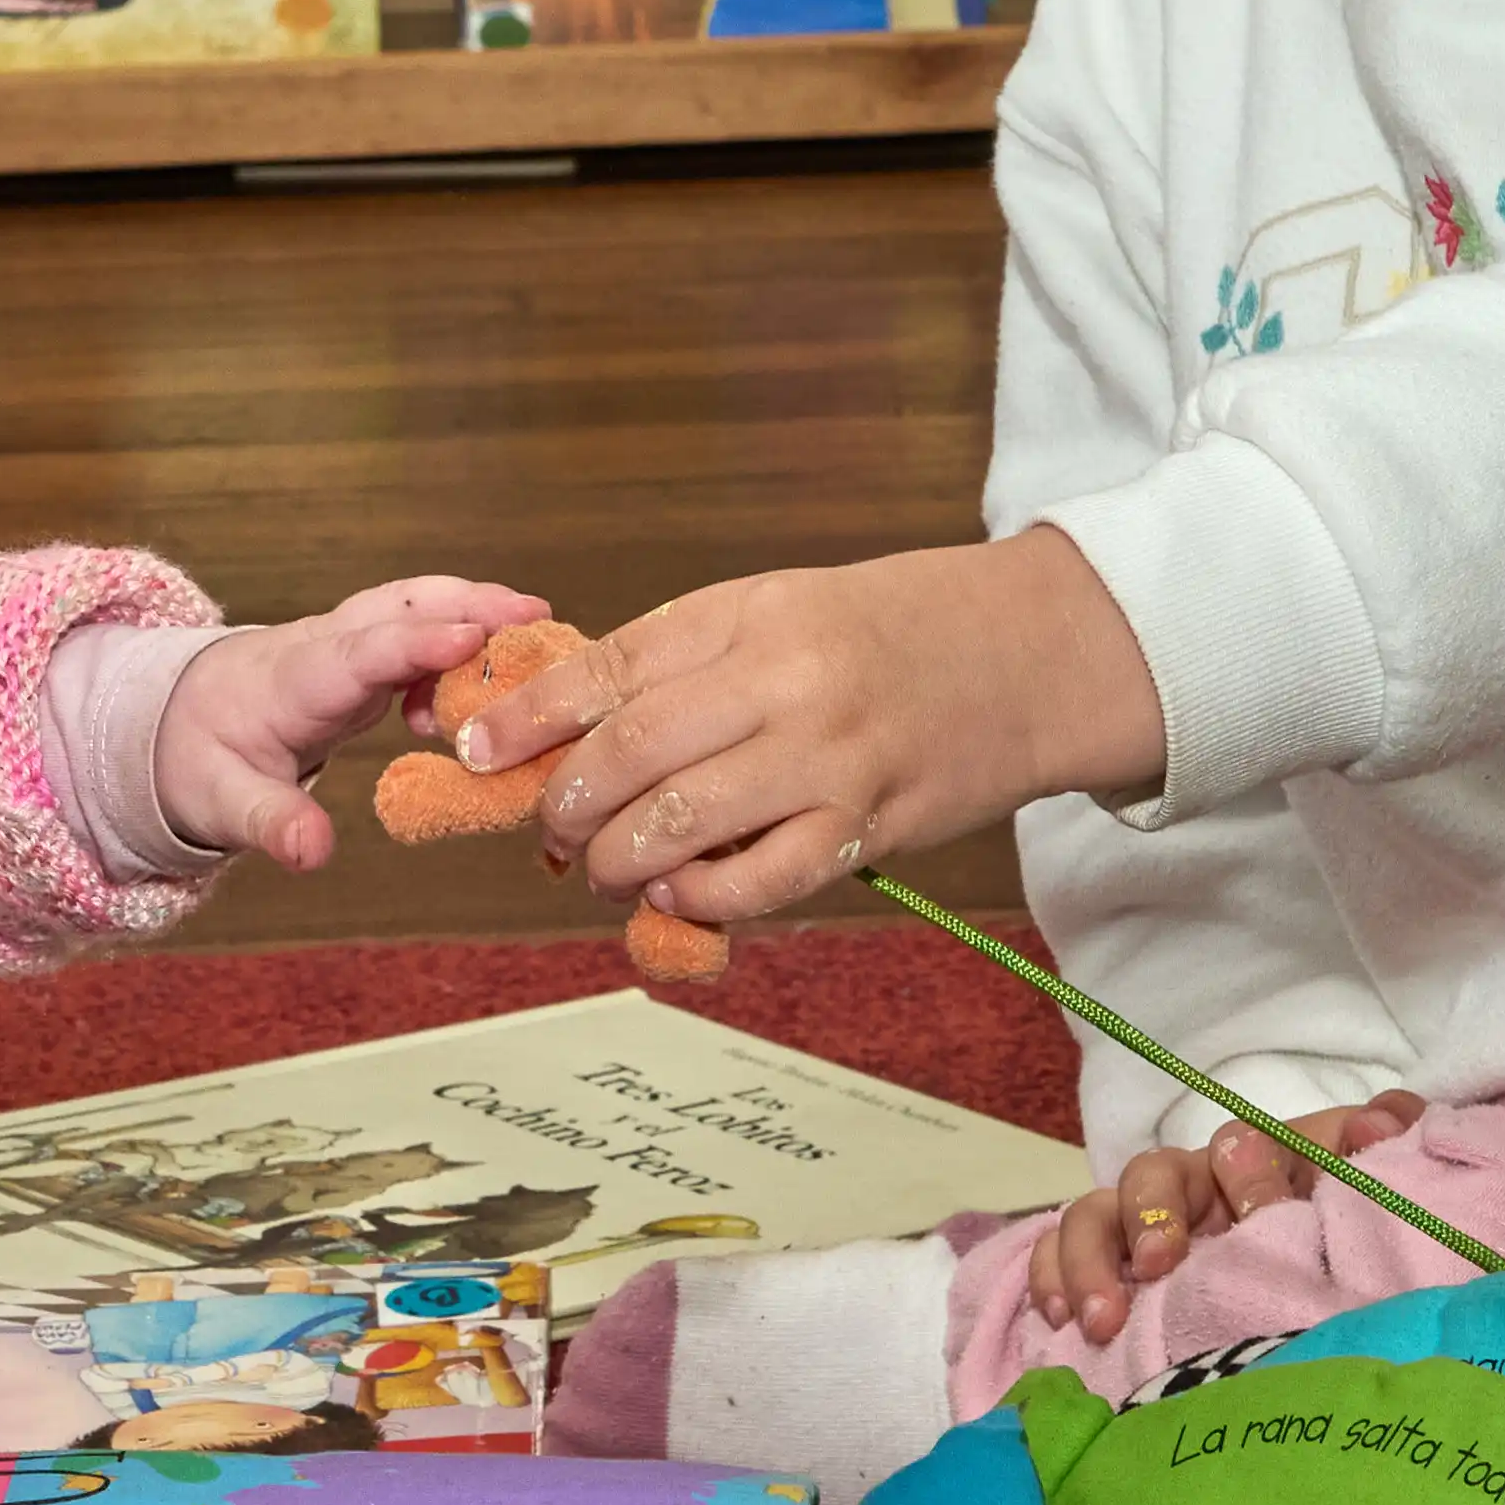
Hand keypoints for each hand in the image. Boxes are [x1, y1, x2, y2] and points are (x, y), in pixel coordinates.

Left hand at [159, 574, 559, 870]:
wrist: (180, 721)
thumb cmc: (201, 760)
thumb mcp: (221, 804)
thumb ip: (270, 823)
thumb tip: (312, 852)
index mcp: (291, 682)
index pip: (358, 654)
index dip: (413, 645)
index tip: (469, 638)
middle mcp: (323, 648)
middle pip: (397, 607)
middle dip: (465, 603)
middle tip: (536, 615)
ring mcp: (346, 643)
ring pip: (412, 606)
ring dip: (473, 608)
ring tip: (538, 629)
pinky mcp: (364, 653)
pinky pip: (418, 630)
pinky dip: (462, 637)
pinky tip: (488, 682)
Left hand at [481, 532, 1168, 932]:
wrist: (1029, 651)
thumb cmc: (894, 630)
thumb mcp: (784, 609)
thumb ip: (688, 660)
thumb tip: (575, 721)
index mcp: (749, 611)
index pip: (609, 669)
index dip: (528, 719)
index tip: (474, 750)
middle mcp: (783, 679)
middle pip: (628, 754)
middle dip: (565, 804)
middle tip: (549, 827)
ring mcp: (828, 756)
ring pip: (680, 824)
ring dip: (617, 858)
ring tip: (601, 866)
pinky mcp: (869, 823)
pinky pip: (759, 881)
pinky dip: (700, 895)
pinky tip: (677, 891)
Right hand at [1026, 1094, 1429, 1340]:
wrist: (1336, 1288)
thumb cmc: (1350, 1226)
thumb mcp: (1378, 1186)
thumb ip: (1387, 1142)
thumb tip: (1376, 1128)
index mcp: (1259, 1161)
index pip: (1241, 1146)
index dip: (1247, 1177)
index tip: (1263, 1217)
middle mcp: (1194, 1188)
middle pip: (1151, 1174)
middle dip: (1150, 1214)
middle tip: (1161, 1265)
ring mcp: (1145, 1229)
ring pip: (1094, 1213)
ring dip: (1091, 1258)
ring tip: (1103, 1318)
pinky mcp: (1109, 1271)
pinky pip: (1056, 1255)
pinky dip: (1051, 1276)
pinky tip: (1061, 1319)